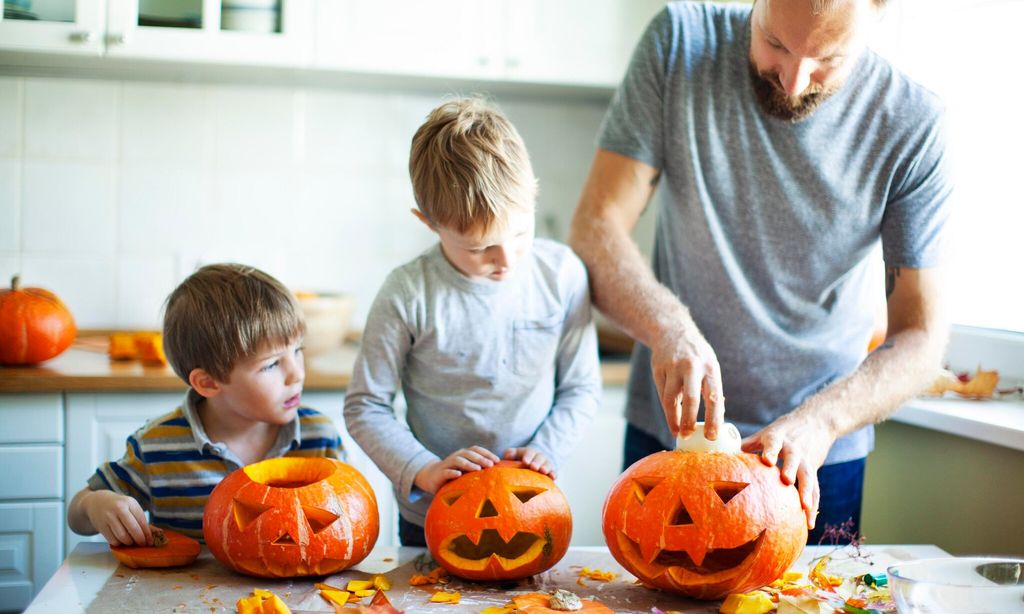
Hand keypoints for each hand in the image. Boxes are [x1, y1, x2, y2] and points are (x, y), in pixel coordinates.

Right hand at [82, 490, 151, 545]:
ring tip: (131, 541)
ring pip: (122, 536)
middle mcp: (119, 508)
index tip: (150, 541)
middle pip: (133, 528)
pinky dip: (119, 543)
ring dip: (129, 542)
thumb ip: (141, 519)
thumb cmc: (119, 505)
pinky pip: (112, 540)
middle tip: (142, 544)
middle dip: (139, 539)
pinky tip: (120, 540)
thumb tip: (156, 533)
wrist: (97, 501)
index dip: (147, 533)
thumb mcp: (131, 507)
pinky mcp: (101, 526)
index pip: (142, 520)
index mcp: (130, 502)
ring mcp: (108, 517)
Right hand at [414, 446, 499, 493]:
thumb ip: (479, 469)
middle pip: (470, 454)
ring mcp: (448, 463)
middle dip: (481, 458)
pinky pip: (447, 471)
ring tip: (478, 469)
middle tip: (491, 465)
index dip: (487, 453)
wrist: (431, 477)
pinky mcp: (440, 473)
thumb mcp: (467, 471)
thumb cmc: (455, 474)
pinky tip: (459, 474)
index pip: (477, 450)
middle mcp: (457, 456)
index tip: (498, 460)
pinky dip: (453, 472)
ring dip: (469, 464)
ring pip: (459, 461)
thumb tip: (498, 473)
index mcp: (465, 454)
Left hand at [503, 447, 555, 478]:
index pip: (529, 453)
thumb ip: (510, 453)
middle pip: (539, 458)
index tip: (525, 461)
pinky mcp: (551, 472)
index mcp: (530, 453)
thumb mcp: (514, 455)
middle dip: (537, 462)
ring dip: (546, 467)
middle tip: (533, 467)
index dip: (528, 456)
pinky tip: (553, 478)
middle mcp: (539, 457)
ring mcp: (546, 465)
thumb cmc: (520, 461)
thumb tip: (508, 456)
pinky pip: (554, 473)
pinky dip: (554, 474)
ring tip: (543, 471)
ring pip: (547, 464)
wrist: (532, 464)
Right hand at [649, 328, 724, 439]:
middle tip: (688, 437)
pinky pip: (662, 393)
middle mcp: (691, 367)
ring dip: (673, 419)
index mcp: (710, 367)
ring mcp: (672, 367)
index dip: (714, 418)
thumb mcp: (709, 365)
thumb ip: (710, 388)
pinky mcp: (658, 369)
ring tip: (677, 432)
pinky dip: (667, 408)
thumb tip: (716, 419)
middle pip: (690, 398)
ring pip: (671, 399)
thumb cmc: (696, 355)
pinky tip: (672, 417)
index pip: (713, 397)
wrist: (671, 330)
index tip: (712, 435)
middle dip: (689, 421)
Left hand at [741, 412, 836, 529]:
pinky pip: (815, 489)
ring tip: (805, 509)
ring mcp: (805, 459)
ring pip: (808, 476)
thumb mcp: (764, 434)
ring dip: (807, 493)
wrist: (815, 421)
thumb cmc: (782, 431)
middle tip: (787, 480)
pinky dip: (813, 505)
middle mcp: (793, 448)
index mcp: (777, 437)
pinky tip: (808, 523)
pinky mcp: (814, 470)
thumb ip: (746, 445)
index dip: (770, 450)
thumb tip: (719, 456)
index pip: (773, 442)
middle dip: (790, 469)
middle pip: (793, 459)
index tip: (767, 460)